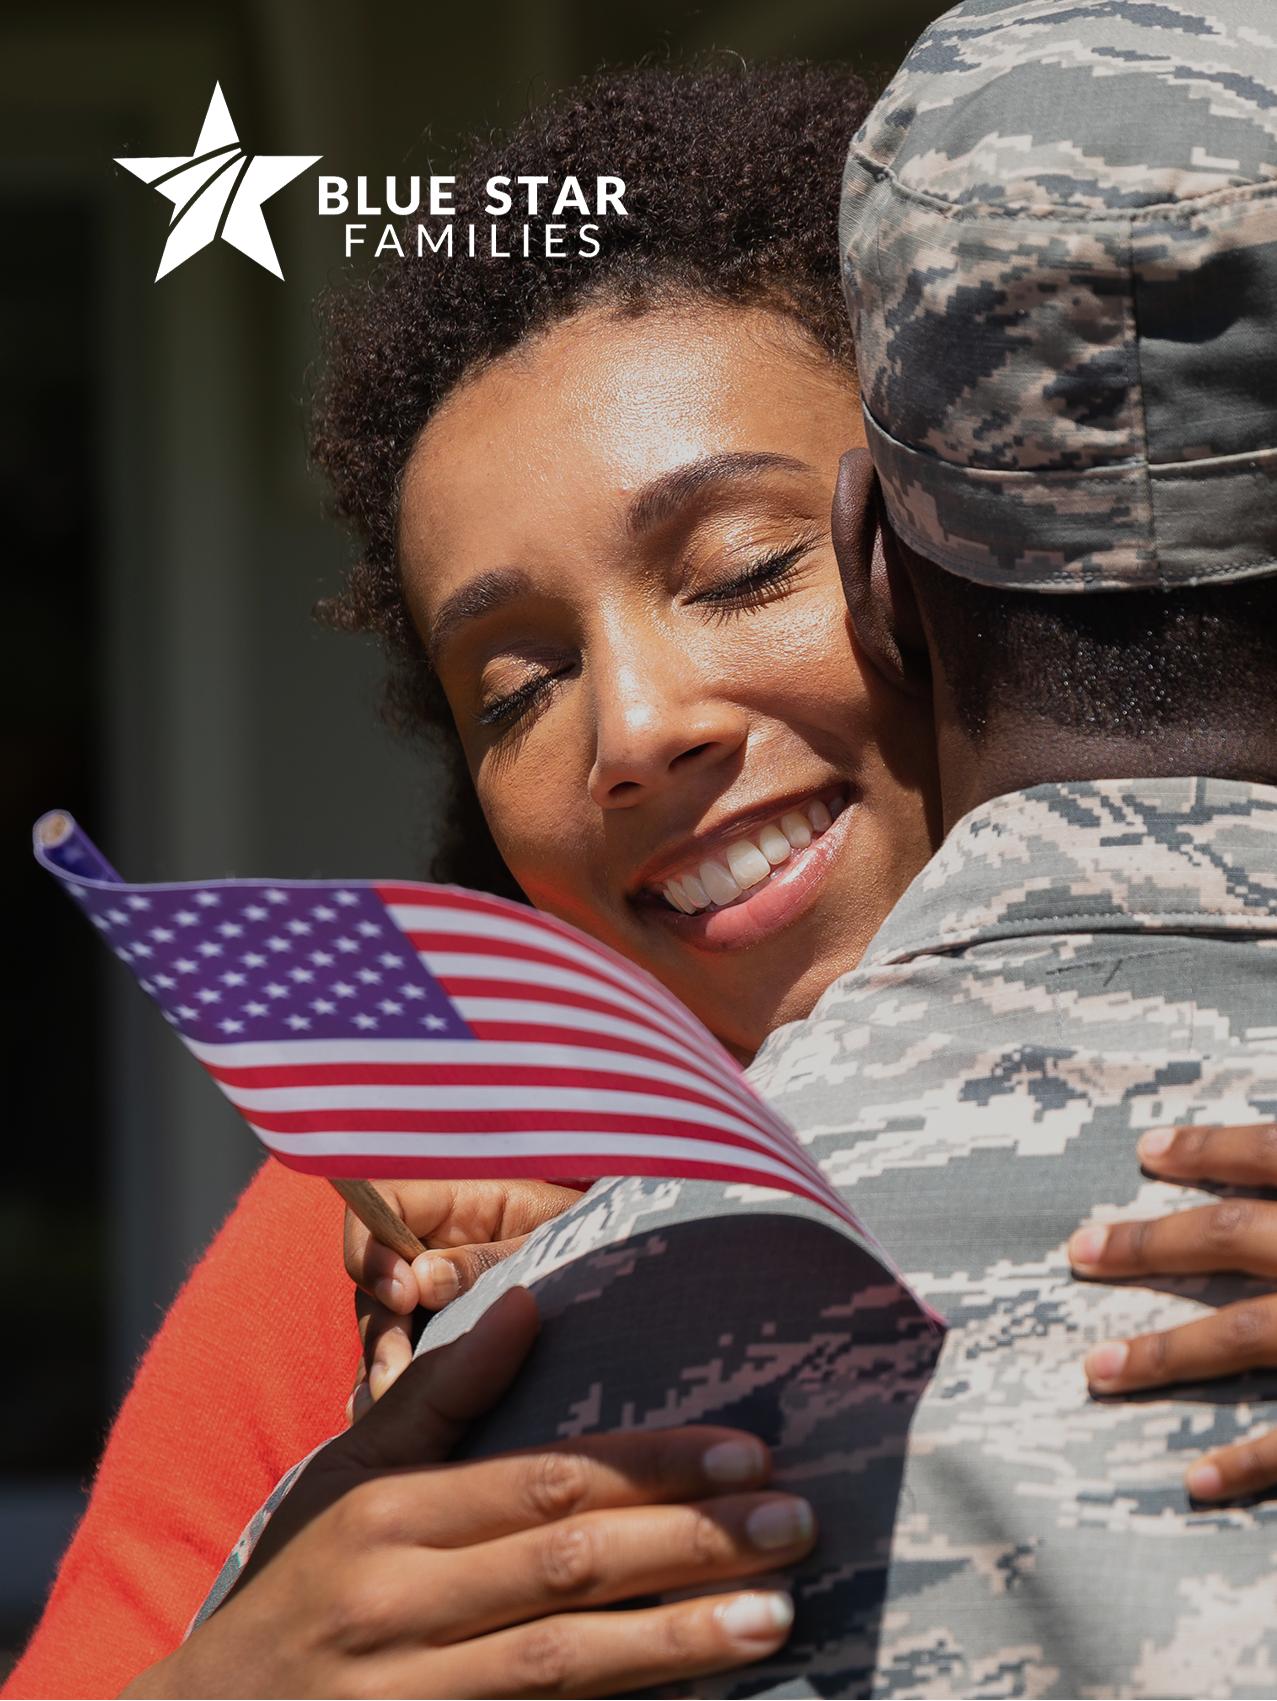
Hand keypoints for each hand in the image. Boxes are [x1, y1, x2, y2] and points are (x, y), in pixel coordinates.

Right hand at [130, 1290, 811, 1698]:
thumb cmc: (291, 1585)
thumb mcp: (347, 1476)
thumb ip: (441, 1395)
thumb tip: (525, 1304)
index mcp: (389, 1514)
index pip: (546, 1479)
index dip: (652, 1464)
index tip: (746, 1452)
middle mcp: (401, 1602)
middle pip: (570, 1565)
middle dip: (691, 1542)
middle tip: (794, 1522)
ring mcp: (412, 1697)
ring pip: (564, 1665)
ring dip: (677, 1637)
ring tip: (775, 1616)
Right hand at [346, 1179, 583, 1415]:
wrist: (622, 1279)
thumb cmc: (592, 1237)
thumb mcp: (546, 1240)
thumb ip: (486, 1259)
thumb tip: (421, 1280)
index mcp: (453, 1200)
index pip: (382, 1206)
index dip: (374, 1249)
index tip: (401, 1296)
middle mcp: (431, 1248)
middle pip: (375, 1283)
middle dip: (381, 1329)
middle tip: (395, 1377)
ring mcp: (432, 1298)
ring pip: (386, 1331)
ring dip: (387, 1369)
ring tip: (392, 1407)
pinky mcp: (442, 1343)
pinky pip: (406, 1367)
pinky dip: (398, 1395)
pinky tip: (389, 1421)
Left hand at [1069, 1122, 1276, 1501]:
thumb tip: (1270, 1168)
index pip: (1276, 1152)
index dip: (1211, 1150)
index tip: (1145, 1152)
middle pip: (1238, 1235)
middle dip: (1152, 1245)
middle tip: (1076, 1253)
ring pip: (1250, 1335)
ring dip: (1167, 1354)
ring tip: (1095, 1371)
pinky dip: (1250, 1461)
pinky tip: (1193, 1481)